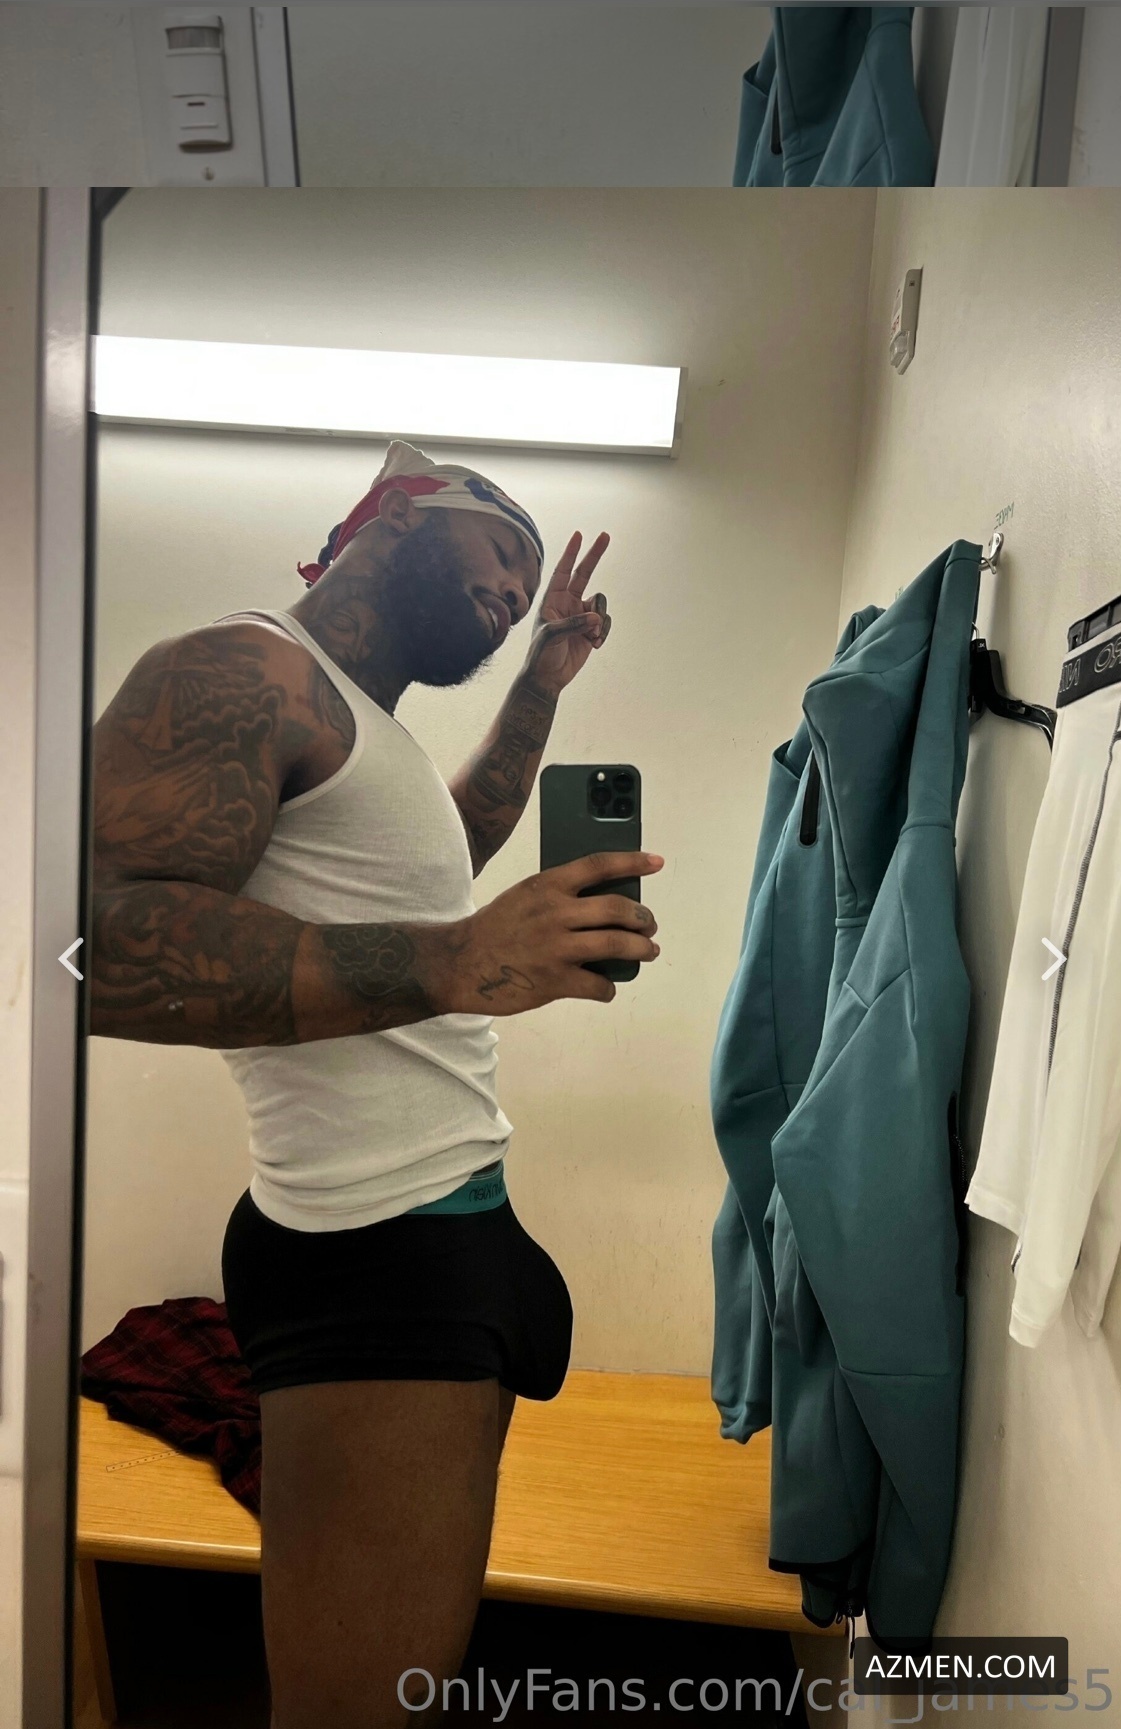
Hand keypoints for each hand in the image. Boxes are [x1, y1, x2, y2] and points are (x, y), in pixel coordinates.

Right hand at [438, 851, 663, 1012]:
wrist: (460, 963)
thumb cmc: (494, 928)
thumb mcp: (523, 896)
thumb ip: (558, 894)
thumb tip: (602, 904)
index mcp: (547, 885)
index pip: (599, 866)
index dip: (632, 862)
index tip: (656, 862)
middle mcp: (556, 913)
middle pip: (617, 909)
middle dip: (643, 918)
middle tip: (649, 925)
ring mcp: (557, 948)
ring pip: (617, 945)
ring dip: (641, 949)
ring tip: (648, 951)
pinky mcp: (555, 981)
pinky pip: (598, 985)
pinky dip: (608, 988)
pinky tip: (605, 987)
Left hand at [522, 531, 611, 696]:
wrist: (548, 677)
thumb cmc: (541, 655)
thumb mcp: (551, 637)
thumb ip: (573, 624)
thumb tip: (595, 618)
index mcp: (553, 600)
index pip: (562, 571)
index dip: (570, 553)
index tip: (578, 535)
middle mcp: (567, 603)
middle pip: (584, 574)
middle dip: (594, 555)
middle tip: (605, 535)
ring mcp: (580, 616)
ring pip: (600, 605)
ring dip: (600, 620)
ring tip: (591, 637)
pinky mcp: (591, 630)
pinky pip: (605, 623)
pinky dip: (603, 633)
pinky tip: (594, 645)